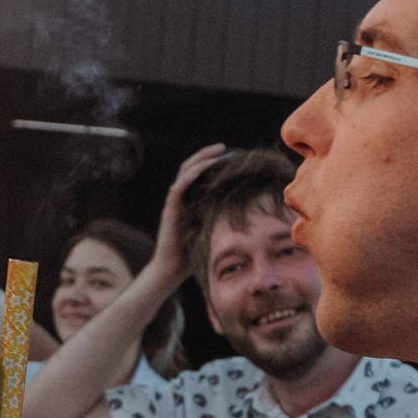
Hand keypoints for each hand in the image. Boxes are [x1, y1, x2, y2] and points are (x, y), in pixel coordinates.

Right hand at [147, 144, 226, 287]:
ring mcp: (174, 202)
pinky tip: (204, 168)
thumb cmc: (192, 254)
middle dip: (207, 155)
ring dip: (201, 160)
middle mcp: (180, 198)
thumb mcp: (212, 230)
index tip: (229, 155)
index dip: (211, 162)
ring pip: (185, 172)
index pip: (199, 174)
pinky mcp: (170, 209)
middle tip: (224, 146)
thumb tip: (246, 211)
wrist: (172, 270)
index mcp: (189, 200)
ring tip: (217, 151)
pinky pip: (179, 186)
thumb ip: (221, 217)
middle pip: (191, 167)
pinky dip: (191, 175)